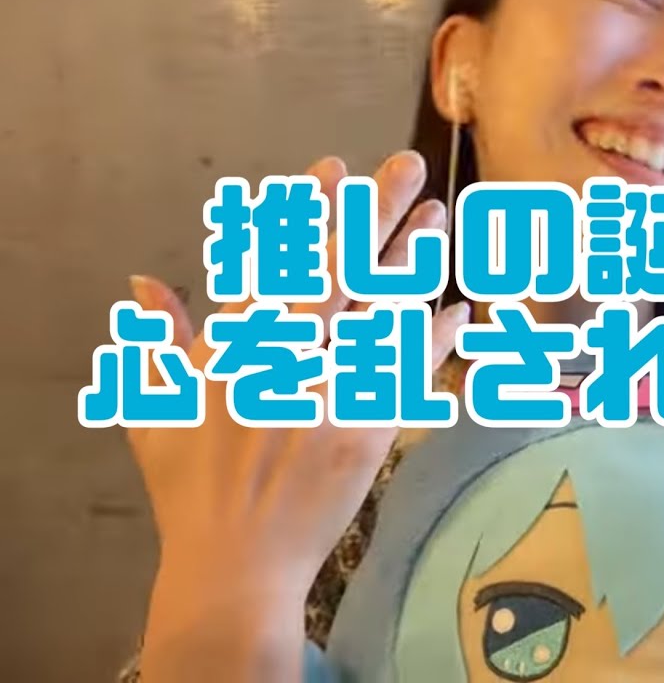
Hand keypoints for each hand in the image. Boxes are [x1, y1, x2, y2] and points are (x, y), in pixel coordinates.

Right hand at [130, 151, 468, 682]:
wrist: (234, 560)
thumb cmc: (190, 485)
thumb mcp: (157, 408)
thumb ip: (161, 341)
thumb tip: (143, 282)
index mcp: (238, 344)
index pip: (277, 258)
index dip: (307, 210)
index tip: (332, 165)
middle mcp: (289, 358)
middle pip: (339, 270)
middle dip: (373, 214)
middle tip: (407, 168)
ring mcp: (334, 392)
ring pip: (381, 312)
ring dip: (411, 262)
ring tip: (437, 219)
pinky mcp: (369, 430)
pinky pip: (409, 374)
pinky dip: (434, 340)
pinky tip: (458, 307)